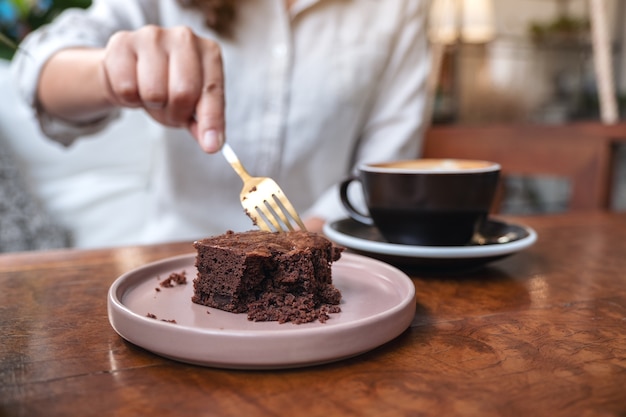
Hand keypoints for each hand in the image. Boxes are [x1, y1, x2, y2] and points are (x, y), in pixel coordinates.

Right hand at [101, 25, 224, 152]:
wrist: (131, 67)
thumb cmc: (168, 84)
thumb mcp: (193, 102)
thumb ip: (204, 122)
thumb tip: (212, 143)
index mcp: (209, 52)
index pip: (212, 91)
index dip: (211, 121)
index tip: (210, 146)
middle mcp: (184, 38)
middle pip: (183, 93)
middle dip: (176, 113)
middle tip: (171, 111)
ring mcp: (152, 36)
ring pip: (153, 92)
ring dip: (152, 106)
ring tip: (152, 96)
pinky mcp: (122, 42)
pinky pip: (127, 88)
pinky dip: (130, 98)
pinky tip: (134, 86)